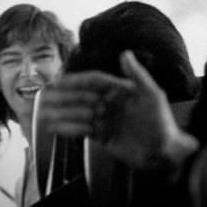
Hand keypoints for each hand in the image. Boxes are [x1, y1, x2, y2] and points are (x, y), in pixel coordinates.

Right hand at [40, 50, 196, 173]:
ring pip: (79, 114)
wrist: (163, 153)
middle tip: (43, 99)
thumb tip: (125, 53)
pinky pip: (82, 130)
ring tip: (43, 115)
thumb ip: (137, 75)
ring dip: (61, 113)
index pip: (94, 81)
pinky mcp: (103, 136)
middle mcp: (111, 102)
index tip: (58, 81)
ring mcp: (106, 119)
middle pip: (82, 97)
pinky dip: (68, 129)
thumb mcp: (152, 95)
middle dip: (63, 98)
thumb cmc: (162, 121)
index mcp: (121, 90)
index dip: (76, 80)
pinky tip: (54, 128)